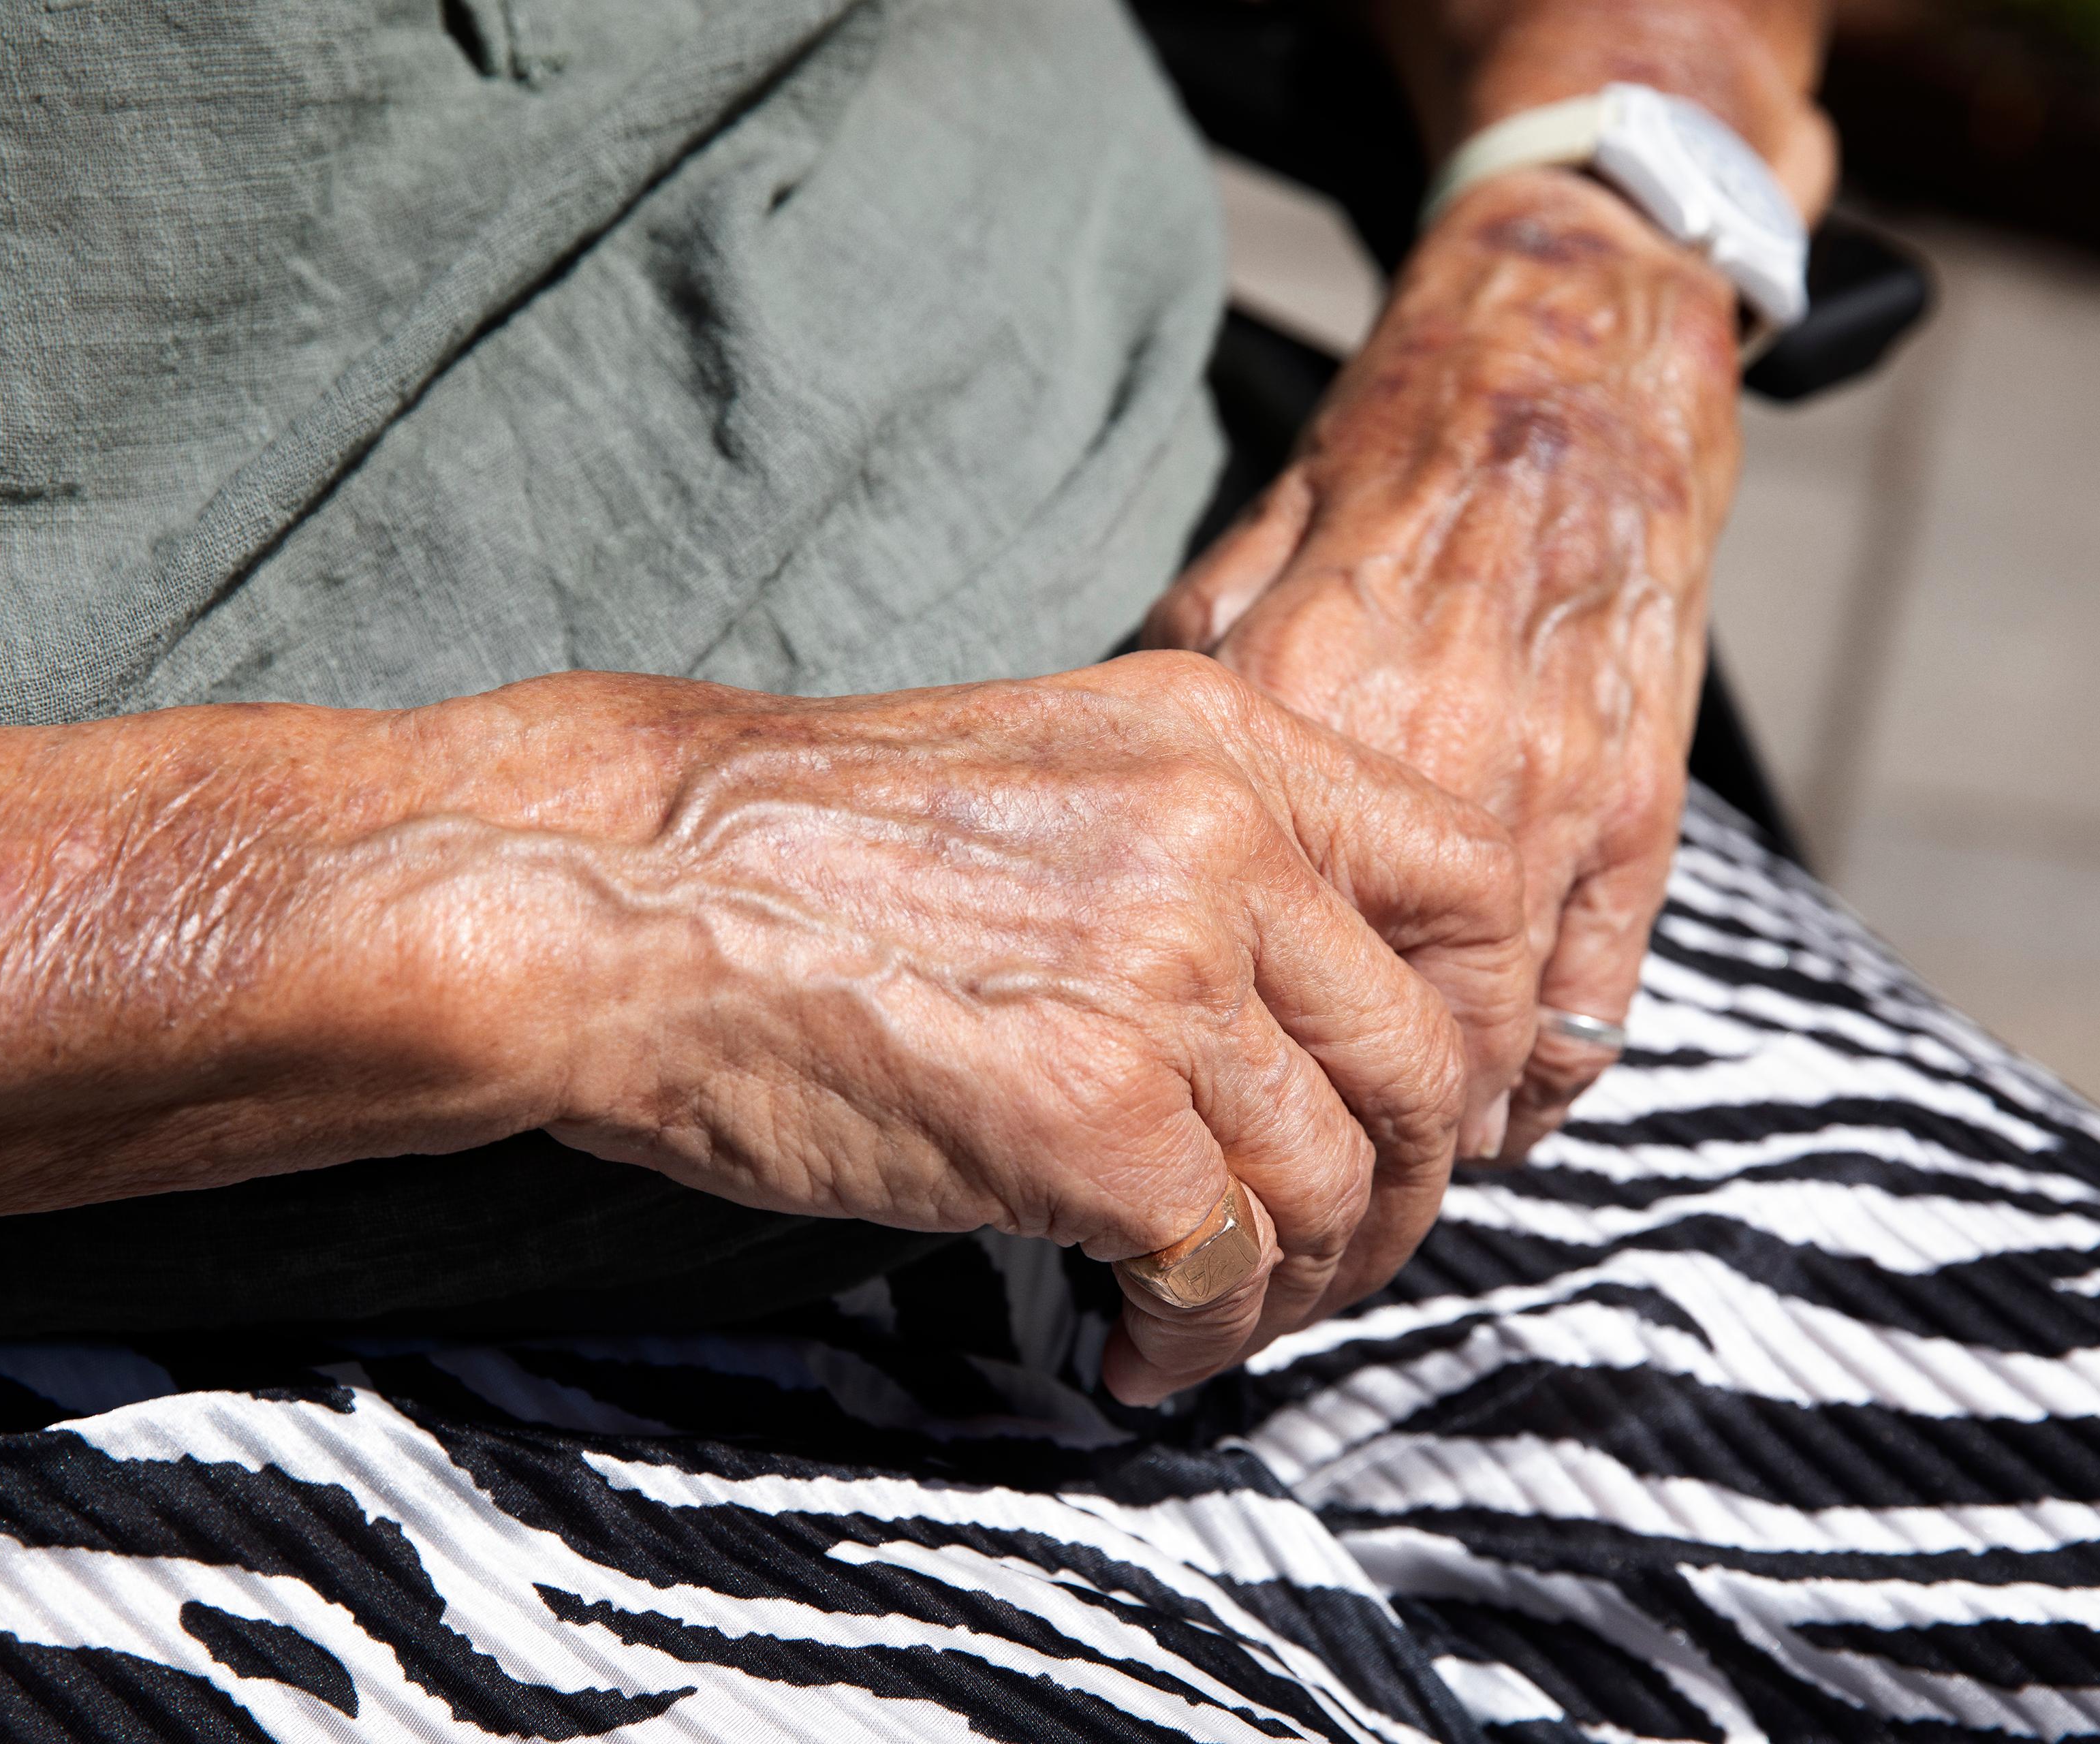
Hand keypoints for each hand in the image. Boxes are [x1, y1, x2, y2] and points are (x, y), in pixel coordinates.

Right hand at [506, 655, 1534, 1400]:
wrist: (615, 893)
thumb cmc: (800, 856)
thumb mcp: (1042, 780)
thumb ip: (1202, 855)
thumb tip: (1311, 1017)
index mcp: (1223, 742)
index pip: (1476, 887)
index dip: (1485, 1030)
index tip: (1424, 1123)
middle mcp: (1222, 841)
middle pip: (1428, 1066)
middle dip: (1396, 1203)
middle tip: (1315, 1267)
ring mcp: (1164, 975)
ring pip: (1336, 1187)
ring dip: (1292, 1292)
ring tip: (1201, 1321)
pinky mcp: (1092, 1116)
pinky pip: (1224, 1270)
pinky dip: (1195, 1337)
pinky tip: (1126, 1347)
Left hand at [1145, 172, 1743, 1155]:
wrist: (1560, 384)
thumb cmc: (1377, 488)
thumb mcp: (1231, 579)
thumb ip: (1183, 723)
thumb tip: (1115, 873)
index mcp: (1305, 700)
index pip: (1248, 937)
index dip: (1211, 1058)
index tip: (1177, 1121)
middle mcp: (1431, 757)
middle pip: (1365, 1022)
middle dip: (1316, 1139)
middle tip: (1269, 1205)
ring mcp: (1551, 792)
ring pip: (1482, 1039)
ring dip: (1420, 1136)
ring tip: (1362, 1187)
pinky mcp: (1640, 809)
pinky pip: (1592, 999)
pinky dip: (1541, 1086)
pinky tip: (1490, 1126)